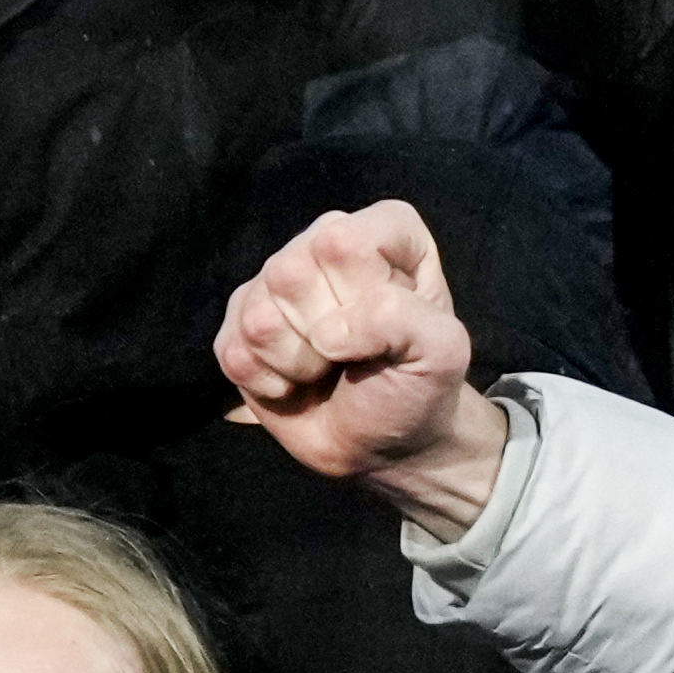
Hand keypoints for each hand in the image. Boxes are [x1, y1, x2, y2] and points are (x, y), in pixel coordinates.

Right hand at [213, 200, 508, 537]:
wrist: (384, 443)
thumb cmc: (416, 388)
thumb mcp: (441, 353)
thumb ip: (403, 318)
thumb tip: (328, 332)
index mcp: (382, 229)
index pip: (342, 243)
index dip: (359, 299)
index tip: (386, 330)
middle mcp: (323, 240)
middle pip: (289, 274)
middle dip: (323, 335)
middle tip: (352, 354)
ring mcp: (274, 280)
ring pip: (258, 317)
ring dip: (297, 363)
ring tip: (326, 366)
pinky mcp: (238, 324)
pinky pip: (232, 352)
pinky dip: (267, 382)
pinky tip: (295, 381)